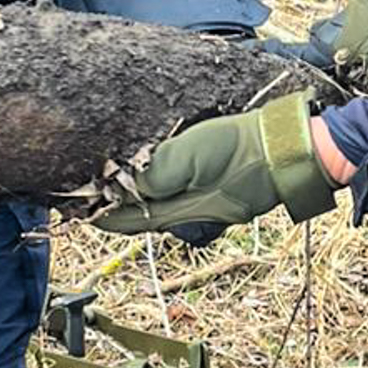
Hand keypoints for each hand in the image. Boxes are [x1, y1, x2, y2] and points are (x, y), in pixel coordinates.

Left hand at [93, 92, 335, 233]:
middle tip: (94, 197)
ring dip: (142, 201)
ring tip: (121, 187)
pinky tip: (163, 178)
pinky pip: (185, 198)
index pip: (131, 219)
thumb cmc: (241, 149)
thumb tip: (127, 187)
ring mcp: (211, 208)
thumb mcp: (192, 153)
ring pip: (165, 210)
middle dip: (120, 209)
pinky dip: (166, 192)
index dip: (104, 215)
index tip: (80, 210)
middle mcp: (192, 216)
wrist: (288, 150)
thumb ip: (158, 171)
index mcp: (181, 210)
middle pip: (145, 217)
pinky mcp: (224, 196)